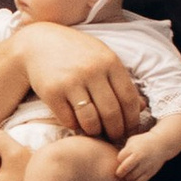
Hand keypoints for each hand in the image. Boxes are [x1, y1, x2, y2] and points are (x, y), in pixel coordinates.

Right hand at [14, 23, 146, 143]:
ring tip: (97, 132)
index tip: (130, 129)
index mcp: (109, 62)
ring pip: (91, 120)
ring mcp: (71, 82)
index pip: (128, 99)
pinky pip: (69, 120)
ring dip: (96, 132)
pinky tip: (77, 123)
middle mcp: (91, 71)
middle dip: (116, 131)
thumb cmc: (77, 53)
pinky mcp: (52, 92)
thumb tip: (142, 107)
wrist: (39, 43)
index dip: (132, 119)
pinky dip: (75, 126)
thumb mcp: (102, 58)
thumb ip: (121, 81)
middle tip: (115, 137)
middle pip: (111, 113)